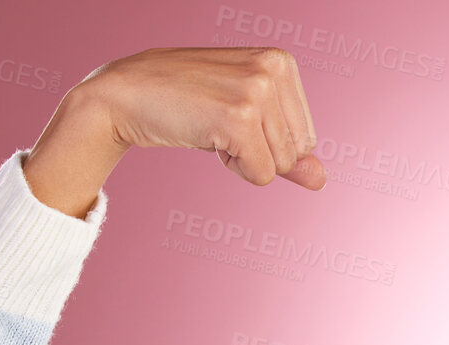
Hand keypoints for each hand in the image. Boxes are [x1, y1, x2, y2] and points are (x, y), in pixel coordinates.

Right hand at [83, 46, 325, 188]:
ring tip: (211, 126)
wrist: (127, 94)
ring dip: (244, 159)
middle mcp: (274, 68)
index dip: (268, 142)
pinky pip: (261, 174)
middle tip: (218, 122)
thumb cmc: (186, 104)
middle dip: (259, 152)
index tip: (232, 116)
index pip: (306, 137)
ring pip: (281, 166)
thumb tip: (320, 180)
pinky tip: (206, 136)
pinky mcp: (239, 117)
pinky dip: (234, 168)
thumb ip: (286, 150)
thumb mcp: (244, 120)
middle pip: (296, 152)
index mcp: (282, 61)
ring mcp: (257, 91)